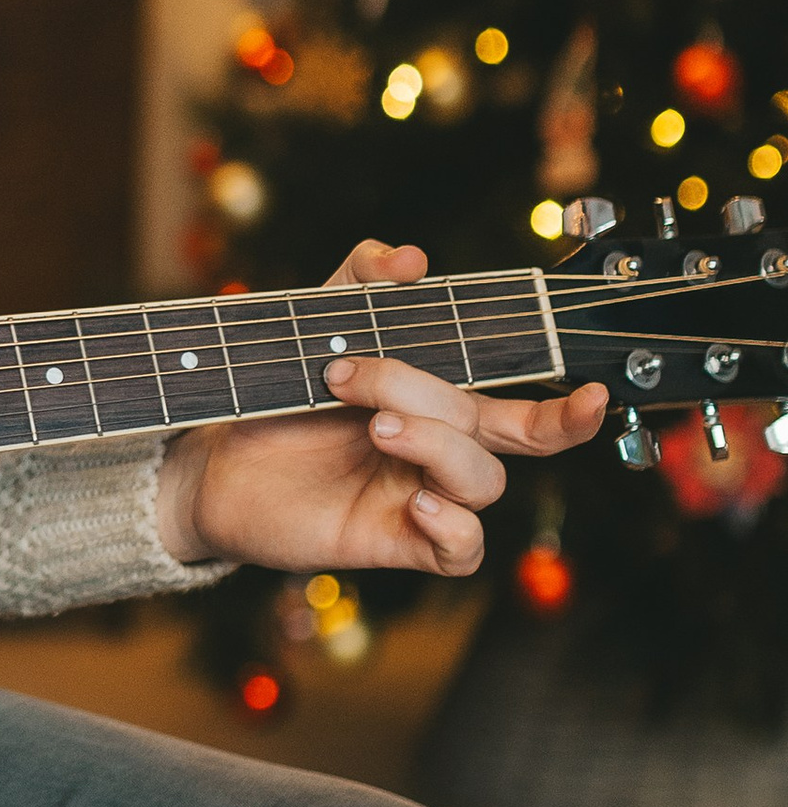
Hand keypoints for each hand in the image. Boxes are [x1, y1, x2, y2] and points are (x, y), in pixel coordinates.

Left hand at [155, 237, 607, 579]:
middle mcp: (442, 449)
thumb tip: (410, 257)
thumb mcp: (314, 323)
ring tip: (374, 426)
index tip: (592, 391)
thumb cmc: (274, 395)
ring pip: (482, 481)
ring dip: (437, 444)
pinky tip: (417, 504)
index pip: (524, 403)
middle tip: (372, 382)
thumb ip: (359, 279)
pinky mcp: (396, 539)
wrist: (212, 459)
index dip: (567, 406)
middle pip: (508, 432)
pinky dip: (453, 526)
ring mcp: (423, 495)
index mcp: (440, 399)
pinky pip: (461, 549)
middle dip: (479, 407)